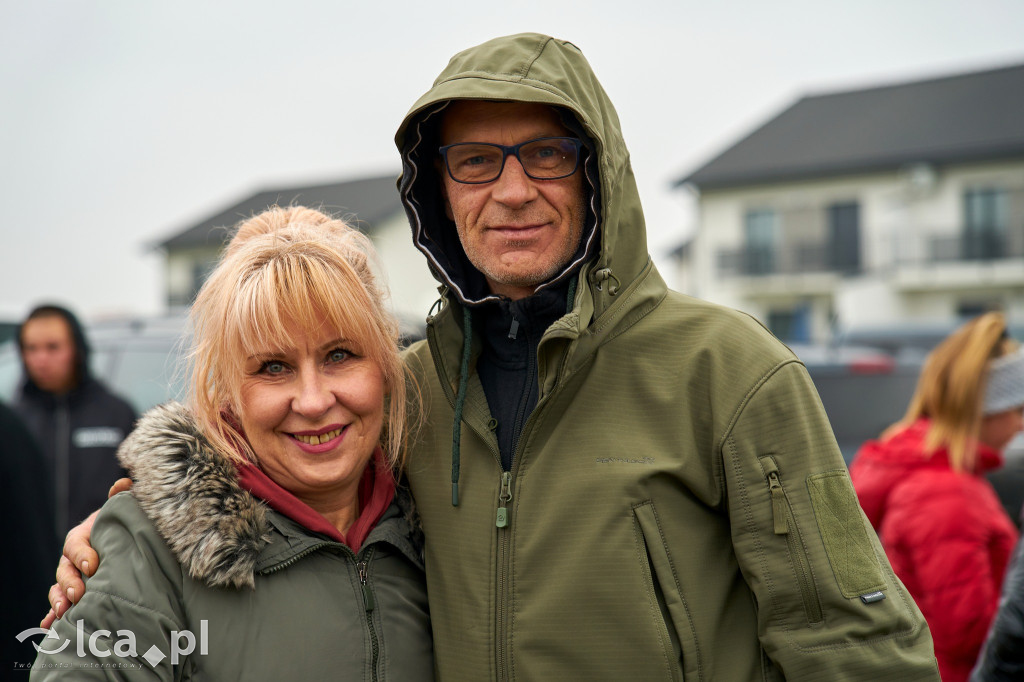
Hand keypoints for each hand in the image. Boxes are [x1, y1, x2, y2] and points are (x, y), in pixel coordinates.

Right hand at [40, 478, 132, 627]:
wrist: (124, 538)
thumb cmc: (121, 524)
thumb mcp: (122, 510)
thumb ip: (123, 497)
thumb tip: (124, 483)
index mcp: (82, 536)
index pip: (76, 544)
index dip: (82, 554)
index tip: (93, 565)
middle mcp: (73, 558)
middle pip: (64, 570)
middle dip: (69, 583)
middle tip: (78, 594)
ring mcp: (72, 576)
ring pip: (59, 589)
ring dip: (59, 601)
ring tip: (65, 612)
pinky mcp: (76, 591)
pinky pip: (61, 605)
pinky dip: (52, 615)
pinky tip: (49, 627)